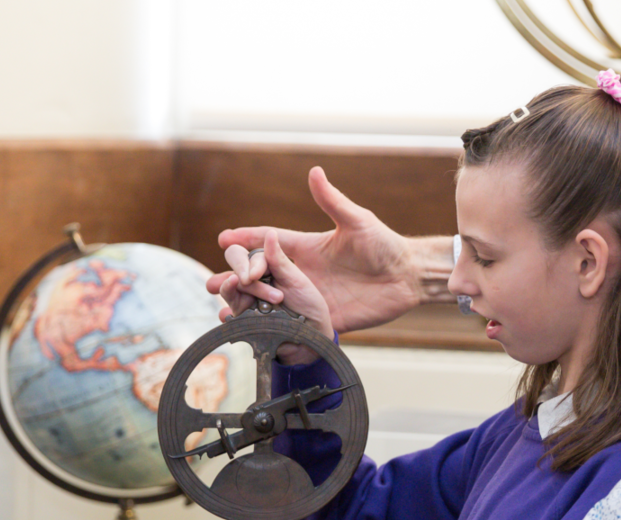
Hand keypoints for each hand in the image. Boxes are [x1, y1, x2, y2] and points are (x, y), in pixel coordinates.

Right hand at [208, 166, 427, 332]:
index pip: (269, 241)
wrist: (407, 278)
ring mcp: (309, 295)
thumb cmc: (384, 245)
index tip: (223, 238)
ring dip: (244, 301)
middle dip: (235, 274)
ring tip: (221, 304)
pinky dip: (267, 324)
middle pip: (262, 272)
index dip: (247, 239)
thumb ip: (332, 201)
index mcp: (307, 247)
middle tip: (214, 280)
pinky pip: (289, 322)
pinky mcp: (319, 317)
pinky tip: (247, 328)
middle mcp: (303, 271)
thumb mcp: (357, 221)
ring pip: (269, 298)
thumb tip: (314, 171)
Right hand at [217, 234, 328, 365]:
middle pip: (236, 263)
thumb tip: (269, 234)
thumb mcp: (297, 281)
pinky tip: (227, 313)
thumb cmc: (310, 307)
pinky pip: (229, 313)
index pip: (253, 252)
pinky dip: (226, 313)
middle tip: (247, 279)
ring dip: (232, 287)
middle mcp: (257, 278)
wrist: (311, 339)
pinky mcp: (244, 318)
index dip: (248, 257)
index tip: (253, 271)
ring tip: (235, 286)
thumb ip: (280, 261)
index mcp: (272, 265)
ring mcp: (249, 297)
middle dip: (239, 267)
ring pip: (231, 286)